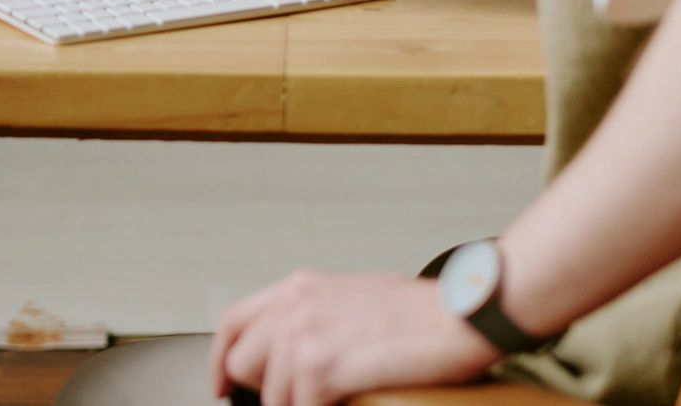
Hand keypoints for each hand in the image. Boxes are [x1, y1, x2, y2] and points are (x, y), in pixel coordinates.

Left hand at [211, 270, 499, 405]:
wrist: (459, 313)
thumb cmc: (421, 309)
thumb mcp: (352, 296)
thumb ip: (317, 316)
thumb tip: (300, 352)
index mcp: (298, 287)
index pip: (233, 323)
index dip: (221, 361)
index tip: (222, 386)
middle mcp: (294, 304)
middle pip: (243, 363)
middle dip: (266, 391)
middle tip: (296, 400)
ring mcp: (306, 333)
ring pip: (271, 395)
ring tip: (329, 401)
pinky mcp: (324, 365)